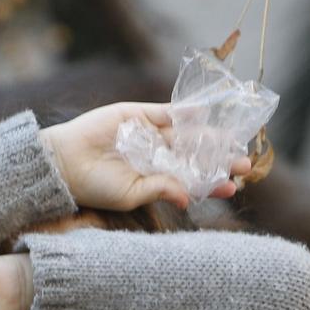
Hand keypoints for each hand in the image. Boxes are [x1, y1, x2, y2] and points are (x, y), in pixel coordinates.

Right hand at [40, 102, 249, 210]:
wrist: (65, 162)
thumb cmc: (95, 187)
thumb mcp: (130, 194)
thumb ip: (158, 190)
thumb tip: (186, 198)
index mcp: (158, 178)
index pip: (193, 181)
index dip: (212, 183)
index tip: (233, 187)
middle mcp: (159, 155)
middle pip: (196, 155)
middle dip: (219, 158)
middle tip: (244, 163)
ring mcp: (151, 132)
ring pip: (187, 133)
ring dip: (210, 136)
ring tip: (232, 141)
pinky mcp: (140, 113)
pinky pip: (168, 111)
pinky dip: (187, 112)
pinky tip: (206, 115)